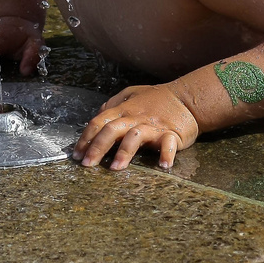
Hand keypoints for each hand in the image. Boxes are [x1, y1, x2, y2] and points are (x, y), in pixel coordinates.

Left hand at [72, 84, 199, 170]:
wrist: (187, 98)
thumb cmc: (157, 99)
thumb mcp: (131, 94)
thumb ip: (113, 104)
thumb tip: (97, 116)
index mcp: (124, 109)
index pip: (99, 122)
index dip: (86, 138)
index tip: (76, 154)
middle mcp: (135, 117)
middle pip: (112, 130)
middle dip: (97, 147)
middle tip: (87, 165)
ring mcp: (153, 125)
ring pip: (135, 136)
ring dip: (124, 152)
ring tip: (115, 168)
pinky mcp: (171, 134)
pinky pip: (168, 144)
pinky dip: (166, 154)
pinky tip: (163, 166)